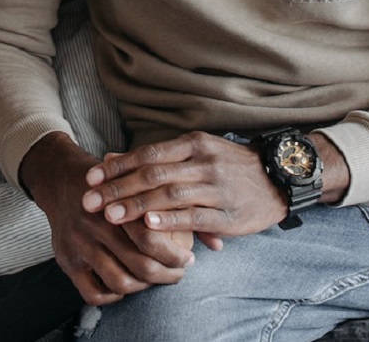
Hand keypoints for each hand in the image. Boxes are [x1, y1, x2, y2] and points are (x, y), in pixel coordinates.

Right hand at [21, 133, 193, 305]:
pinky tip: (127, 285)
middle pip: (141, 264)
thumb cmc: (111, 181)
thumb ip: (176, 207)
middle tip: (178, 272)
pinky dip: (114, 296)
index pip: (152, 238)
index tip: (189, 258)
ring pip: (120, 282)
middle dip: (167, 275)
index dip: (176, 255)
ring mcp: (79, 244)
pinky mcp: (65, 261)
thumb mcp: (139, 182)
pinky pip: (93, 293)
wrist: (60, 177)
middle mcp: (96, 225)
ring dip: (144, 287)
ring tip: (155, 279)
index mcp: (116, 203)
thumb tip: (218, 244)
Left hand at [82, 132, 286, 238]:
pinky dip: (171, 220)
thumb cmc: (228, 166)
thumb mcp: (194, 152)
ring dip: (137, 206)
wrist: (279, 179)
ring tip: (111, 216)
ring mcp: (217, 188)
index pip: (147, 153)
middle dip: (118, 188)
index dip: (117, 166)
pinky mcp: (229, 214)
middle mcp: (203, 162)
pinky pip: (196, 216)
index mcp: (193, 143)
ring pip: (170, 194)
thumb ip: (155, 157)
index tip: (90, 178)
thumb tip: (110, 158)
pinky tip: (149, 225)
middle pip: (153, 174)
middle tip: (90, 201)